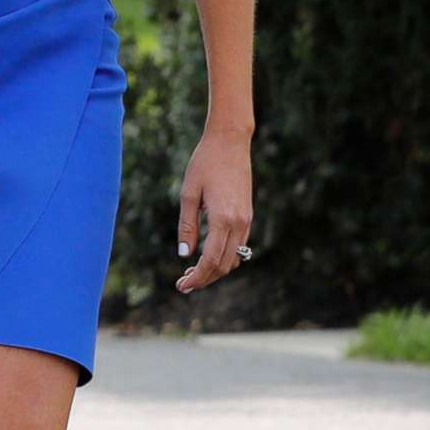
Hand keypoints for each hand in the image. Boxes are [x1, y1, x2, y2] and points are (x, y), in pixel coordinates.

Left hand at [175, 128, 252, 291]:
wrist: (230, 143)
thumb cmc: (204, 164)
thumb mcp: (188, 194)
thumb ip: (187, 226)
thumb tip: (184, 254)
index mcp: (224, 219)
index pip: (210, 261)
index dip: (196, 278)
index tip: (181, 286)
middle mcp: (239, 224)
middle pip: (224, 265)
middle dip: (204, 279)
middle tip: (183, 285)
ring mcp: (246, 220)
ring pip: (233, 258)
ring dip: (214, 271)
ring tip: (192, 274)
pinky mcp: (248, 216)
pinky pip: (238, 246)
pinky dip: (223, 258)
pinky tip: (206, 257)